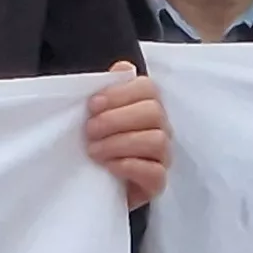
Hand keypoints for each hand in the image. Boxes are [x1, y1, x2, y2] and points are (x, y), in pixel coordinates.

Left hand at [84, 64, 168, 208]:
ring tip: (94, 150)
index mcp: (146, 105)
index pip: (147, 88)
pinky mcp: (158, 182)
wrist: (94, 185)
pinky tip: (109, 166)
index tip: (92, 105)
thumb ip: (106, 90)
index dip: (120, 93)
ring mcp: (162, 156)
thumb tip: (121, 68)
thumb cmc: (98, 143)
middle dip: (116, 119)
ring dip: (120, 143)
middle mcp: (160, 127)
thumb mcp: (96, 116)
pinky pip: (155, 172)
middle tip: (90, 130)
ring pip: (156, 140)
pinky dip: (130, 166)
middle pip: (153, 112)